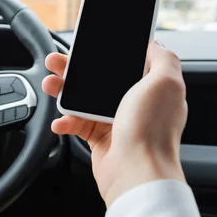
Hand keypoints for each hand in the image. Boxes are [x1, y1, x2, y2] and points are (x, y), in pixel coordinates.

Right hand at [42, 41, 187, 206]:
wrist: (136, 173)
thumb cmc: (151, 131)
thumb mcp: (166, 82)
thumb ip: (163, 57)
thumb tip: (153, 43)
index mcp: (151, 88)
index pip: (125, 63)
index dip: (105, 53)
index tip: (86, 45)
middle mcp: (135, 104)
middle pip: (99, 80)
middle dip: (75, 70)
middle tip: (56, 62)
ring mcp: (116, 122)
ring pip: (84, 100)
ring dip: (64, 92)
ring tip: (50, 85)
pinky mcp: (101, 140)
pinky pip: (78, 125)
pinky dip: (66, 122)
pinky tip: (60, 121)